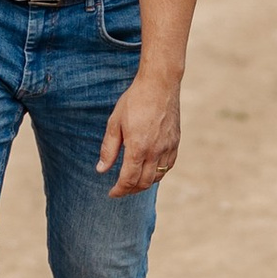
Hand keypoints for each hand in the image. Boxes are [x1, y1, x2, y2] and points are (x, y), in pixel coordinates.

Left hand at [98, 70, 181, 198]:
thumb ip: (108, 149)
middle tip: (120, 189)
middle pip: (143, 183)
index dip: (119, 190)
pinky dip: (158, 173)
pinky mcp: (175, 142)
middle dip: (130, 190)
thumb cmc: (134, 101)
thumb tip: (101, 170)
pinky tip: (149, 170)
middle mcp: (155, 151)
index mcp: (138, 147)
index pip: (128, 179)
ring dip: (144, 183)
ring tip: (133, 182)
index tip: (112, 193)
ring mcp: (168, 147)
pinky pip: (168, 166)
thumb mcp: (115, 123)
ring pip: (157, 176)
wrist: (159, 85)